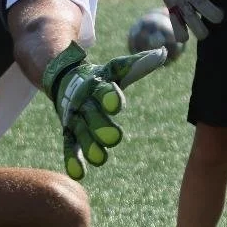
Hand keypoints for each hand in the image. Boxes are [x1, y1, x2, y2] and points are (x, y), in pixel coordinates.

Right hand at [42, 40, 174, 179]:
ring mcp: (75, 118)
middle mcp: (84, 102)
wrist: (63, 78)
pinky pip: (70, 146)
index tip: (116, 105)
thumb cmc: (100, 77)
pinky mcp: (69, 132)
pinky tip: (79, 173)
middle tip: (115, 138)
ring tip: (100, 159)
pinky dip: (73, 160)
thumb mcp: (116, 70)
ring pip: (82, 133)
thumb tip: (163, 53)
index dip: (110, 98)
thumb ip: (139, 65)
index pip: (104, 90)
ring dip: (90, 146)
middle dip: (102, 126)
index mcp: (97, 85)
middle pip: (93, 115)